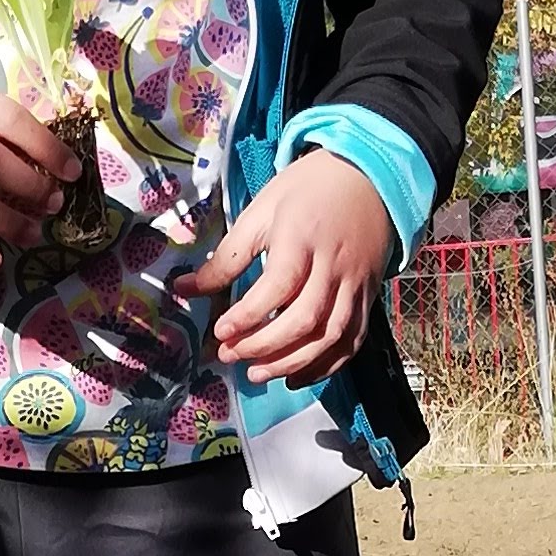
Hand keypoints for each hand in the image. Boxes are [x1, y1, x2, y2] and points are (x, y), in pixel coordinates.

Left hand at [179, 153, 395, 383]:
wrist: (370, 179)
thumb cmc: (308, 192)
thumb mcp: (261, 212)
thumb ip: (227, 256)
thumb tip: (185, 289)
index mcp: (303, 237)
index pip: (278, 285)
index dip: (248, 315)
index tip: (220, 331)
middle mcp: (333, 265)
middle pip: (304, 318)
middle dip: (264, 345)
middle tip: (230, 356)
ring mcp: (355, 284)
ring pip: (330, 335)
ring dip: (293, 362)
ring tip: (258, 374)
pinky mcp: (368, 297)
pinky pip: (352, 340)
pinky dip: (326, 364)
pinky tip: (297, 376)